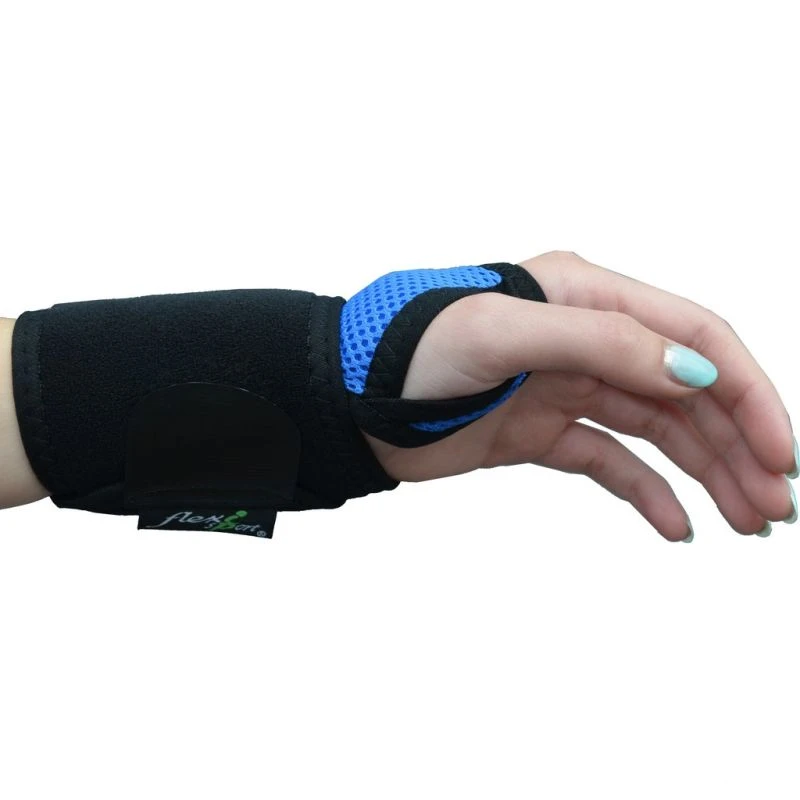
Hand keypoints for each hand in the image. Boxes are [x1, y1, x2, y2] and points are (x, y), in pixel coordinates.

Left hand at [360, 251, 797, 541]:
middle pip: (686, 391)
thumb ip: (599, 342)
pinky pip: (609, 461)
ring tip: (747, 523)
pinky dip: (646, 492)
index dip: (747, 392)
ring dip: (706, 473)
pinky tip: (677, 527)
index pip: (694, 337)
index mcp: (587, 295)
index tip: (780, 453)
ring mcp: (566, 387)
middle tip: (775, 506)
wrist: (349, 400)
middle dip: (736, 446)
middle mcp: (586, 337)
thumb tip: (695, 374)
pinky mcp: (541, 431)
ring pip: (657, 430)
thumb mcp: (502, 332)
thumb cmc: (409, 349)